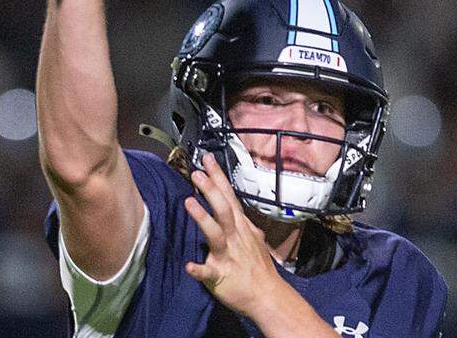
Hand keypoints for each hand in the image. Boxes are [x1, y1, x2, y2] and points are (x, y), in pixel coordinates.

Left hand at [184, 154, 287, 317]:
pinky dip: (199, 269)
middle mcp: (235, 237)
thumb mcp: (254, 239)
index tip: (208, 160)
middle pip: (223, 208)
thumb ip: (243, 224)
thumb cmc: (259, 268)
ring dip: (203, 218)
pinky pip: (209, 272)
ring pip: (216, 233)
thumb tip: (238, 213)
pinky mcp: (221, 276)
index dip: (218, 178)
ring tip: (188, 202)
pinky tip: (188, 265)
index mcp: (240, 227)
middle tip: (197, 173)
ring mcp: (228, 255)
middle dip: (210, 189)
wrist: (268, 296)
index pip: (228, 196)